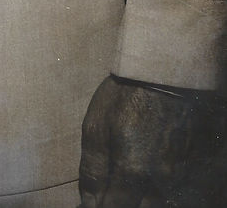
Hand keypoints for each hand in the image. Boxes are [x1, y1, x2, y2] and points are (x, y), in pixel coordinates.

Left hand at [79, 75, 226, 205]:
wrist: (163, 75)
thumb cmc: (125, 97)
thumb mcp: (96, 128)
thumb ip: (93, 170)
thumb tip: (87, 202)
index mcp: (133, 173)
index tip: (86, 204)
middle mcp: (159, 182)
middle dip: (118, 205)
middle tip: (104, 194)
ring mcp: (175, 176)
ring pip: (154, 204)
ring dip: (135, 200)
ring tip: (119, 185)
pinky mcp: (184, 166)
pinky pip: (167, 191)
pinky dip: (151, 191)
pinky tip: (138, 177)